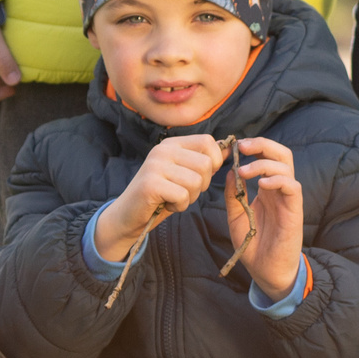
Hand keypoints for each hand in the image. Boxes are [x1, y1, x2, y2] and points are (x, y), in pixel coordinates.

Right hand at [92, 133, 225, 262]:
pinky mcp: (150, 184)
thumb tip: (230, 149)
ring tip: (173, 198)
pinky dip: (179, 206)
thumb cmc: (161, 195)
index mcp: (172, 144)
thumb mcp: (184, 173)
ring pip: (196, 181)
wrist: (128, 215)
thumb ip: (203, 161)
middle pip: (205, 164)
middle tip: (183, 191)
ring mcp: (155, 166)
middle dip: (202, 185)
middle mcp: (162, 150)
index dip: (214, 161)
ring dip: (190, 197)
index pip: (208, 142)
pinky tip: (166, 204)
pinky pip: (183, 196)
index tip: (202, 176)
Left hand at [225, 136, 306, 302]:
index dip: (254, 147)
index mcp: (267, 188)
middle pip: (281, 154)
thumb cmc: (254, 245)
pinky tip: (261, 185)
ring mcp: (288, 198)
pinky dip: (278, 180)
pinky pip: (292, 186)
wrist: (267, 271)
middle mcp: (280, 189)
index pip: (267, 157)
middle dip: (262, 145)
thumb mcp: (236, 216)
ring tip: (244, 172)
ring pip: (286, 167)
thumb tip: (229, 170)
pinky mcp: (295, 210)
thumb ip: (233, 194)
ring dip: (263, 164)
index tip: (235, 146)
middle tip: (242, 147)